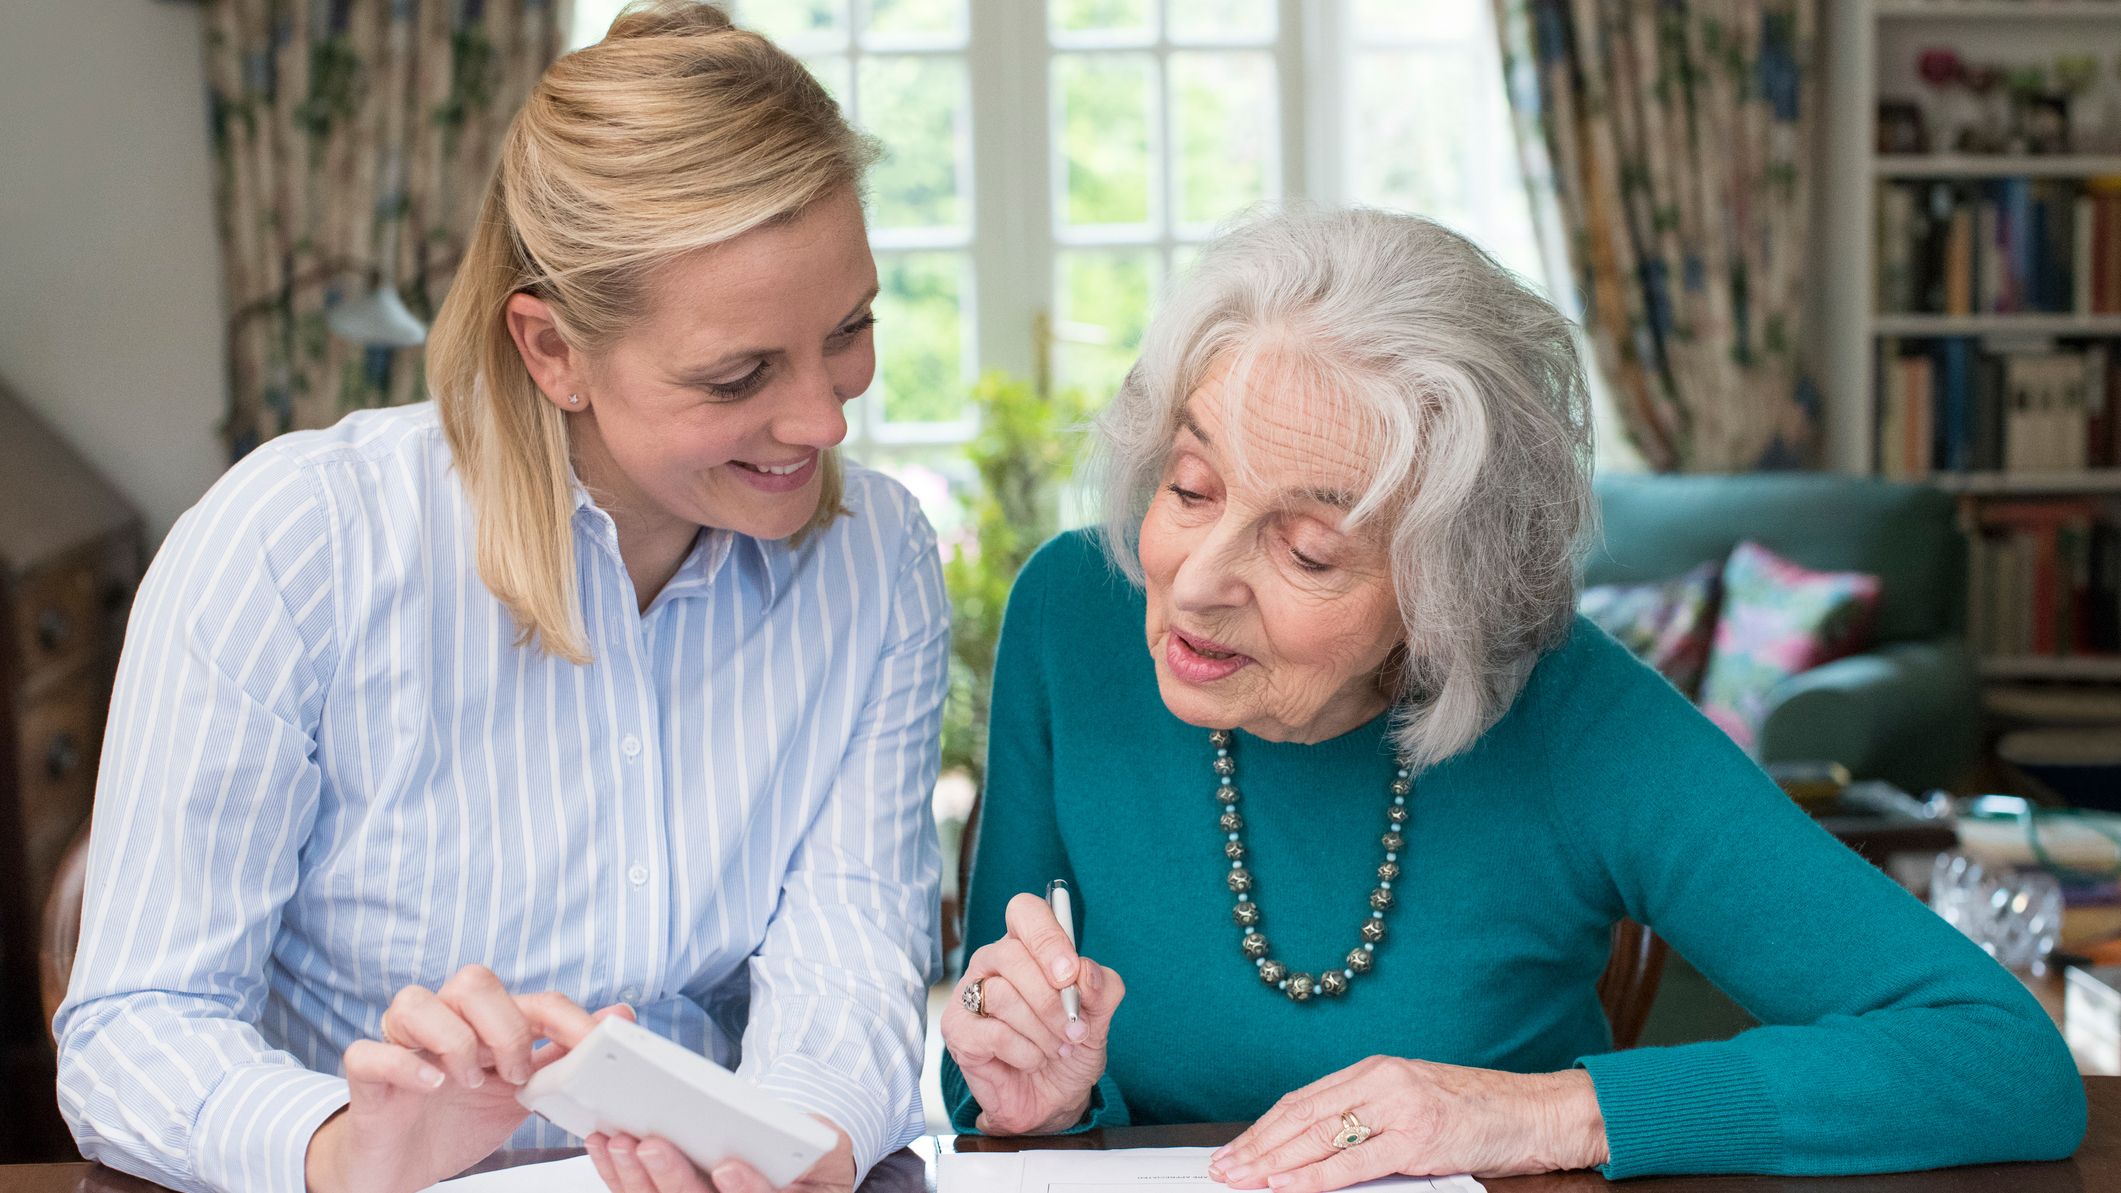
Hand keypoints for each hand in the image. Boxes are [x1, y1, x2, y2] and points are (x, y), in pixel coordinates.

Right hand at [304, 965, 632, 1192]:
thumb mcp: (520, 1092)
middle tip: (515, 1074)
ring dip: (454, 1040)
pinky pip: (369, 1052)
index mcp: (484, 1023)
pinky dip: (404, 1065)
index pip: (531, 999)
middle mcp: (442, 1021)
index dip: (567, 1018)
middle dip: (506, 1027)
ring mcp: (400, 1045)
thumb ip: (561, 1054)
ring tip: (470, 1082)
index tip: (592, 1046)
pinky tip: (432, 1085)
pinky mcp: (365, 1076)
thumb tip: (619, 1013)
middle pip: (473, 981)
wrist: (400, 1166)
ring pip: (416, 1001)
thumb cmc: (456, 1120)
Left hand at [584, 1117, 854, 1192]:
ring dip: (634, 1176)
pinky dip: (617, 1172)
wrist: (793, 1161)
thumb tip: (783, 1133)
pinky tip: (605, 1145)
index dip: (747, 1192)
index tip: (728, 1167)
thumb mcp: (826, 1148)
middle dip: (673, 1178)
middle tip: (652, 1144)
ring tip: (621, 1140)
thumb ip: (814, 1146)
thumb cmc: (811, 1154)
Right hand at [941, 892, 1125, 1134]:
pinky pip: (992, 1032)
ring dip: (1042, 1030)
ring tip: (1057, 1049)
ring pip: (1002, 994)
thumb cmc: (1069, 1047)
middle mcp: (992, 962)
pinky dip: (1024, 1052)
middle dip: (1051, 999)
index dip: (1047, 938)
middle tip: (1075, 1030)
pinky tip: (1032, 1060)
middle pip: (1011, 954)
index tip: (1069, 974)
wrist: (1053, 1099)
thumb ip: (1102, 988)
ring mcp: (970, 995)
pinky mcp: (958, 1030)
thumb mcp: (1100, 1017)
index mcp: (1026, 946)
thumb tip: (1085, 972)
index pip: (1025, 912)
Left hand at [1206, 1058, 1606, 1190]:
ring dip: (1273, 1161)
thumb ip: (1369, 1118)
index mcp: (1375, 1069)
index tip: (1236, 1149)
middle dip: (1256, 1145)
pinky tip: (1286, 1184)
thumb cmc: (1480, 1111)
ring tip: (1242, 1178)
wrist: (1536, 1111)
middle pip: (1301, 1116)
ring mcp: (1399, 1108)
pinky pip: (1353, 1162)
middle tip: (1223, 1168)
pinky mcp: (1418, 1138)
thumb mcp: (1414, 1101)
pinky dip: (1313, 1176)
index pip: (1303, 1100)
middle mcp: (1381, 1080)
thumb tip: (1314, 1149)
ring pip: (1319, 1136)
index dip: (1263, 1127)